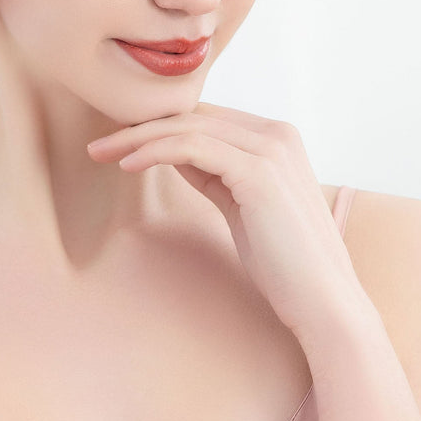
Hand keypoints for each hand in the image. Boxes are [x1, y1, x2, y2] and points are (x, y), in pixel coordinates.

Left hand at [87, 102, 364, 340]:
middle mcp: (276, 133)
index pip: (204, 117)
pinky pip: (192, 148)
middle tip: (98, 146)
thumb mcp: (238, 203)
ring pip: (187, 128)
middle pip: (192, 117)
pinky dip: (155, 151)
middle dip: (140, 128)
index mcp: (276, 137)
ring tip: (100, 153)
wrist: (323, 303)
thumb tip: (170, 149)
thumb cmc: (282, 261)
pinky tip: (127, 164)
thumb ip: (212, 171)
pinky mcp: (259, 171)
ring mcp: (271, 149)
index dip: (159, 126)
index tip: (119, 142)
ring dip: (137, 138)